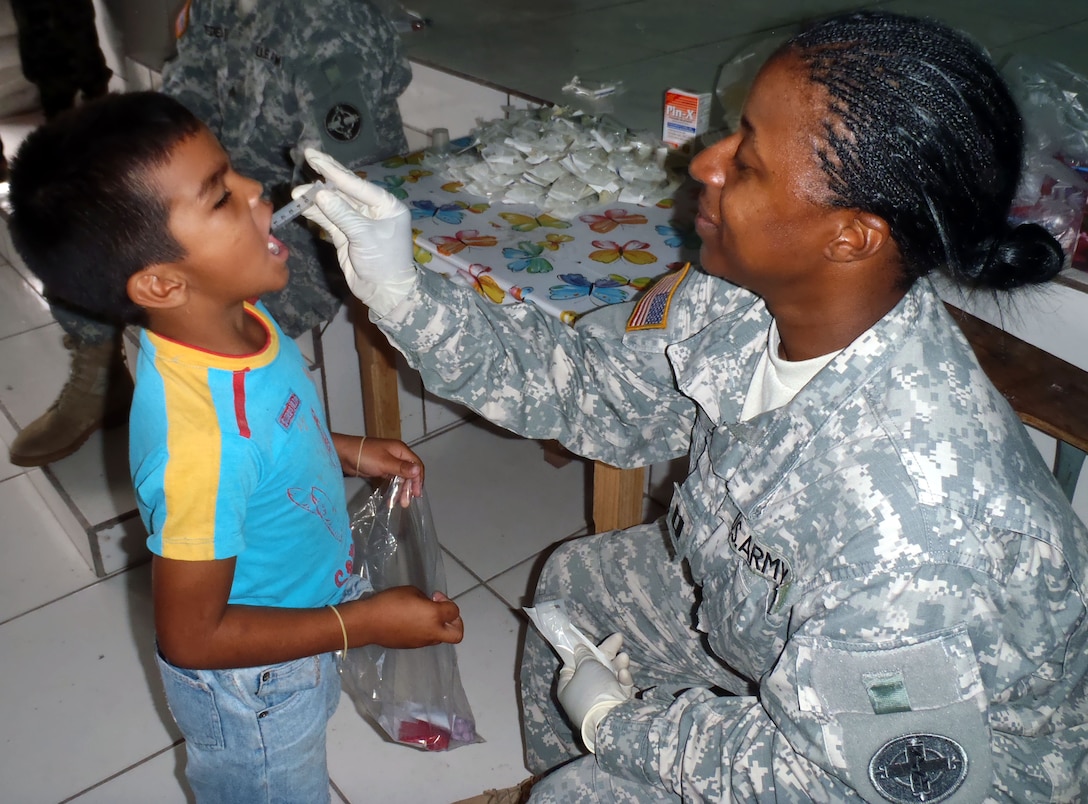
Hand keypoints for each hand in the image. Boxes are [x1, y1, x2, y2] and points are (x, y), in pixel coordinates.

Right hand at [294, 148, 416, 315]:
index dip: (334, 171)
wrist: (384, 292)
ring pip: (334, 203)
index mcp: (386, 205)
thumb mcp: (365, 236)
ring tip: (296, 192)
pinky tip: (302, 204)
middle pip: (345, 189)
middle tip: (305, 156)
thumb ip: (342, 214)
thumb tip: (320, 193)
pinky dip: (316, 212)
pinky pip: (329, 218)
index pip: (357, 184)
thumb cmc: (384, 262)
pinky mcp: (345, 233)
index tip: (315, 157)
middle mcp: (372, 209)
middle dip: (324, 176)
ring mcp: (358, 221)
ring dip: (316, 198)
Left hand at [333, 434, 423, 504]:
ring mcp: (389, 463)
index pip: (416, 465)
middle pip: (409, 473)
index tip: (416, 493)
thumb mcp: (385, 462)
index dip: (418, 479)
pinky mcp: (381, 469)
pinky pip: (391, 480)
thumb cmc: (365, 455)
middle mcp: (397, 456)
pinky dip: (392, 488)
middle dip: (408, 488)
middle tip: (405, 502)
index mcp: (400, 450)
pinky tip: (391, 498)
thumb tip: (418, 471)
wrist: (344, 454)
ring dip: (400, 490)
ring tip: (398, 503)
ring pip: (400, 478)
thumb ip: (402, 468)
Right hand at [348, 586, 462, 647]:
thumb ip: (425, 599)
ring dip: (439, 627)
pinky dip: (426, 631)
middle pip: (457, 634)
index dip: (447, 601)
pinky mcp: (412, 646)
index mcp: (434, 616)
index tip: (434, 597)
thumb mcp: (411, 591)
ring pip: (441, 638)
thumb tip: (428, 605)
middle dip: (456, 624)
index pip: (454, 611)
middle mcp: (432, 632)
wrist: (368, 623)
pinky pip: (426, 639)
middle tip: (444, 613)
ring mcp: (422, 642)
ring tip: (424, 615)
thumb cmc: (389, 602)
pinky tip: (412, 621)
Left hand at [557, 633, 634, 752]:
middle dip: (607, 654)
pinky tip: (625, 675)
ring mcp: (599, 703)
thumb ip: (584, 655)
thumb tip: (579, 648)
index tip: (589, 643)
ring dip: (617, 665)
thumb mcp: (586, 666)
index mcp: (568, 688)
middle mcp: (582, 696)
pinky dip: (622, 681)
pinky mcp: (615, 707)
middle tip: (618, 638)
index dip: (580, 654)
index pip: (572, 667)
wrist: (611, 719)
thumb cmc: (593, 689)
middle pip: (594, 669)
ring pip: (609, 677)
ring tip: (624, 657)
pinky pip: (618, 689)